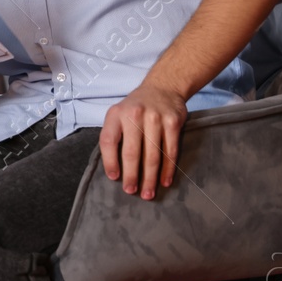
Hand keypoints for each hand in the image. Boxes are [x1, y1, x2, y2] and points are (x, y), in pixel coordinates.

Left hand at [99, 83, 187, 199]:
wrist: (163, 87)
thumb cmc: (136, 108)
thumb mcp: (118, 114)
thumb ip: (114, 135)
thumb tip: (114, 168)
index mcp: (116, 114)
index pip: (108, 141)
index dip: (110, 162)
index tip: (114, 178)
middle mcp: (134, 115)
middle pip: (132, 151)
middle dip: (132, 175)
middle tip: (131, 191)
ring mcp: (155, 118)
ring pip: (152, 154)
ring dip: (150, 177)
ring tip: (148, 193)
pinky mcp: (173, 122)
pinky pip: (170, 150)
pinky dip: (168, 169)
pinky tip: (165, 181)